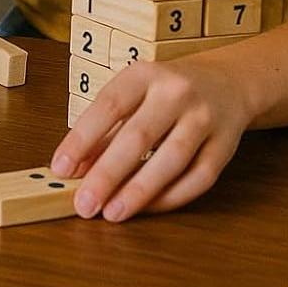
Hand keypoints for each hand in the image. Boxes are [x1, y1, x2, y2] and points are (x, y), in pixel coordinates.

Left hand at [50, 54, 254, 220]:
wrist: (226, 82)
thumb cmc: (165, 92)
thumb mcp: (132, 96)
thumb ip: (104, 131)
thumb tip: (73, 170)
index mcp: (144, 74)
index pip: (108, 107)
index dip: (82, 139)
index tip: (61, 168)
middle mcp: (176, 92)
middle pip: (138, 137)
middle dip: (107, 174)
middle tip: (84, 204)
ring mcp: (205, 118)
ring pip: (171, 159)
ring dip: (139, 191)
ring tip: (113, 212)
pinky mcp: (226, 144)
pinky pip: (199, 177)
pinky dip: (171, 196)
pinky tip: (147, 208)